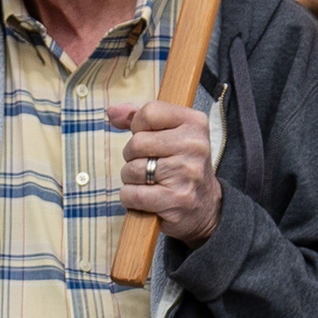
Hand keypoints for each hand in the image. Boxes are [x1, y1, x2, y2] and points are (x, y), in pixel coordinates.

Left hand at [104, 98, 220, 243]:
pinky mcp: (176, 199)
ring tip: (147, 181)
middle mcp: (194, 146)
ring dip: (131, 179)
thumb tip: (111, 112)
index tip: (147, 139)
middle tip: (146, 164)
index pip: (150, 112)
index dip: (138, 126)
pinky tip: (144, 197)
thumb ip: (139, 119)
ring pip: (132, 169)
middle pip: (137, 142)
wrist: (206, 206)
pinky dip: (130, 198)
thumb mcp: (170, 134)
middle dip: (132, 156)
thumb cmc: (181, 166)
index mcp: (195, 123)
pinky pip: (133, 194)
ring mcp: (186, 173)